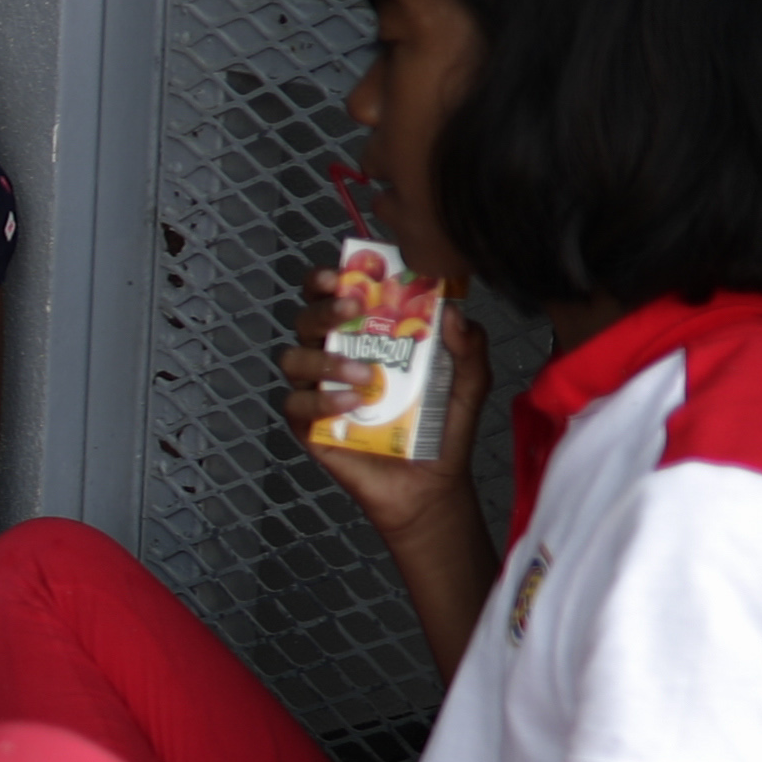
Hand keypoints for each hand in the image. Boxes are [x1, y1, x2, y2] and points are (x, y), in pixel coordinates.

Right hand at [278, 265, 490, 547]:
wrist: (431, 487)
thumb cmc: (442, 431)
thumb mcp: (468, 384)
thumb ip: (469, 348)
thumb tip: (455, 312)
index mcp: (365, 340)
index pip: (333, 298)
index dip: (327, 280)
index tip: (343, 274)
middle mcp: (335, 360)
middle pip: (304, 319)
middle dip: (324, 309)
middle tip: (353, 311)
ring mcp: (318, 394)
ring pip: (293, 360)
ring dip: (326, 361)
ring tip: (366, 376)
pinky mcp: (309, 429)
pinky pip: (297, 406)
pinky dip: (323, 403)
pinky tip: (354, 406)